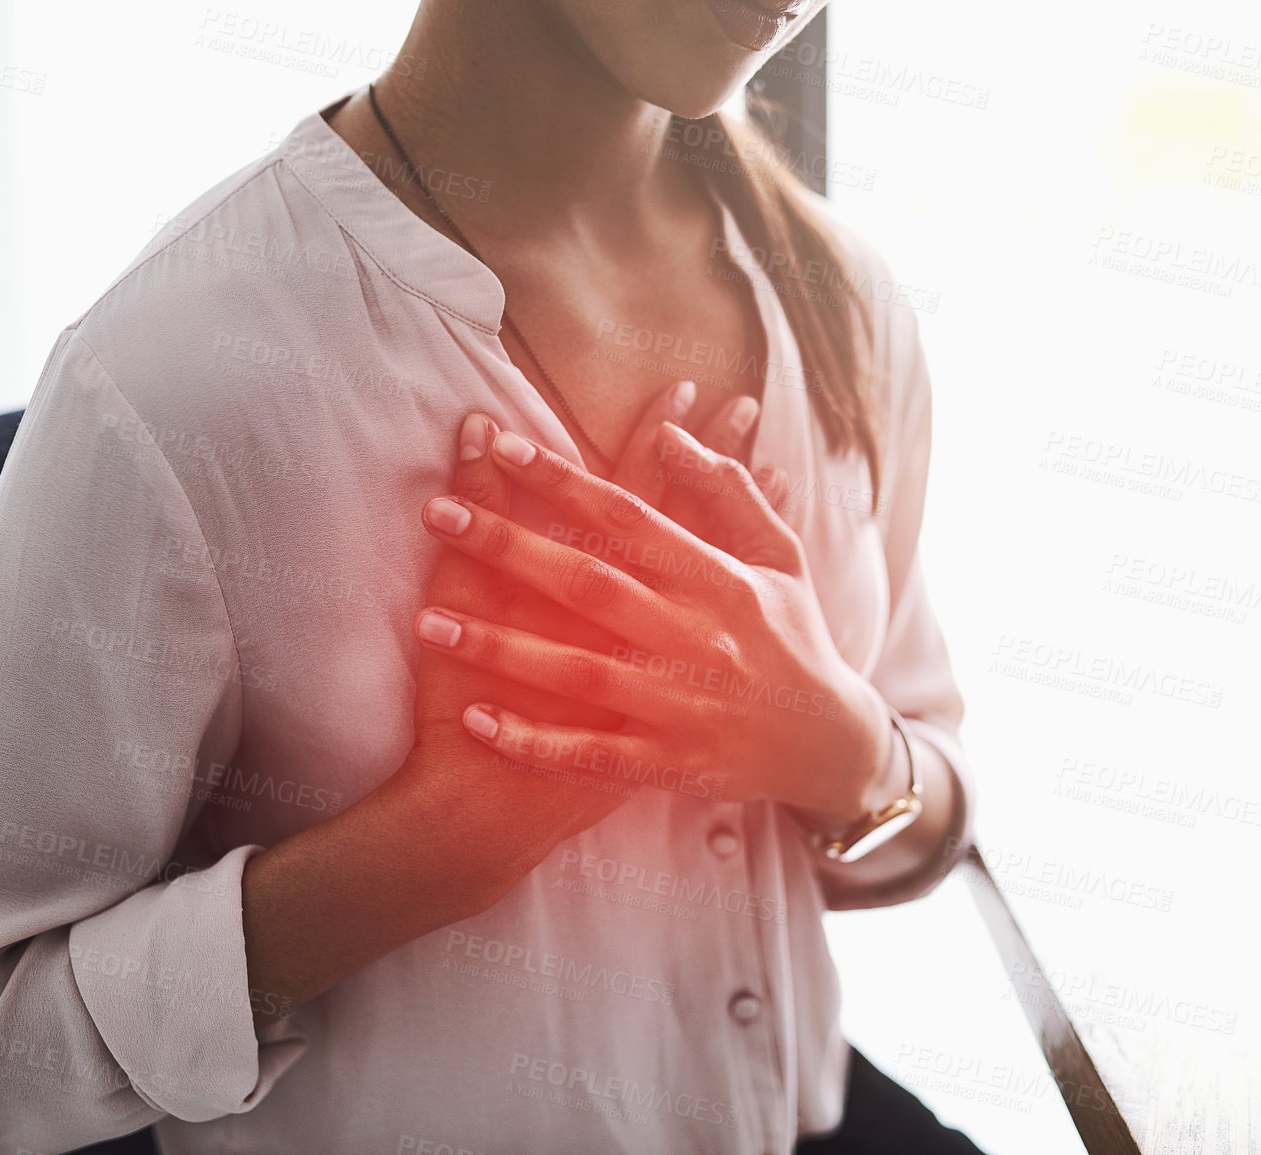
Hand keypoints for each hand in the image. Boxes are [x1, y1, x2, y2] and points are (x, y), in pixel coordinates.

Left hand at [413, 421, 894, 826]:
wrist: (831, 746)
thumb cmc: (796, 639)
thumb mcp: (781, 557)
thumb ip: (728, 493)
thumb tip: (670, 434)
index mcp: (720, 580)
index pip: (630, 517)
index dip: (563, 481)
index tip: (502, 446)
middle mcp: (697, 638)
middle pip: (587, 584)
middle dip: (507, 547)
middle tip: (437, 515)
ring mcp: (681, 705)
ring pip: (577, 672)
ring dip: (500, 648)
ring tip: (429, 622)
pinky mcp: (670, 763)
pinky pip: (592, 754)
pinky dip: (534, 741)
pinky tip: (477, 721)